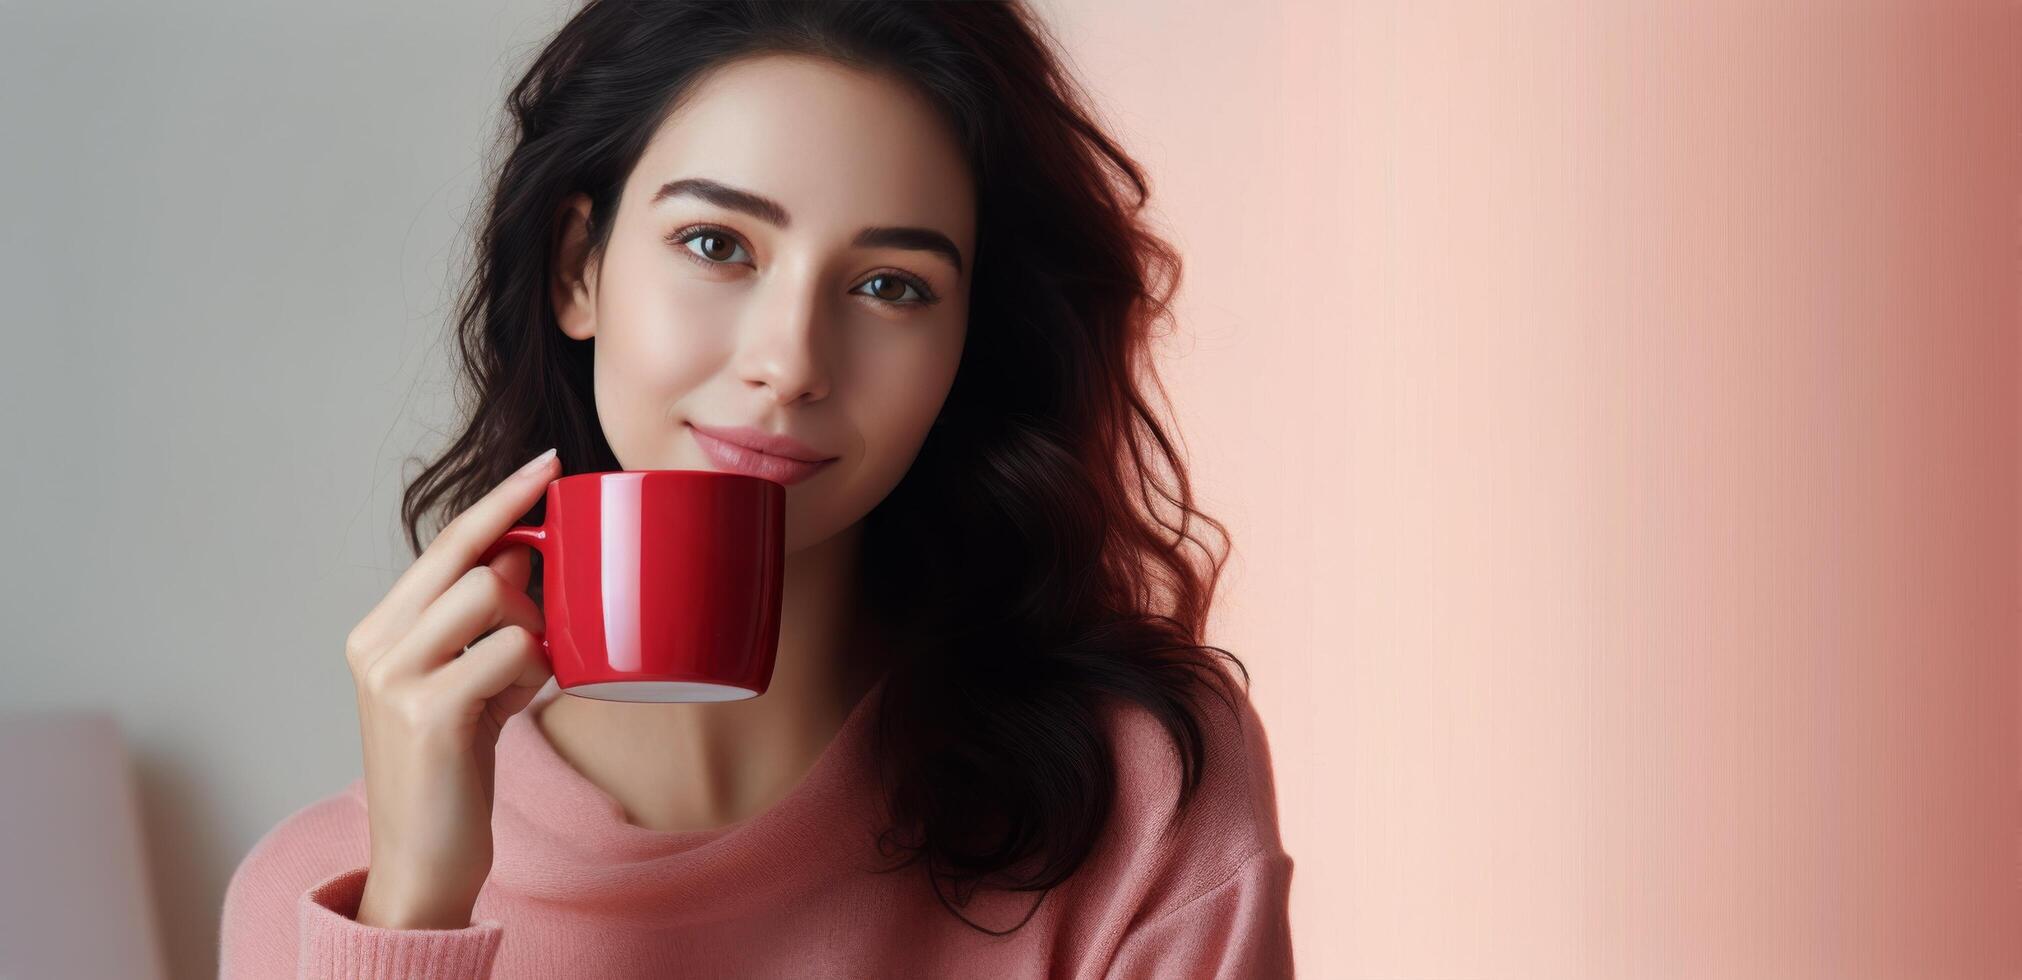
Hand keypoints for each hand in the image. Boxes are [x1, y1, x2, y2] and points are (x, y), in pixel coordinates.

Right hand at [342, 448, 557, 928]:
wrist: (422, 860)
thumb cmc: (454, 770)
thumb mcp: (465, 684)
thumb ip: (486, 626)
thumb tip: (532, 558)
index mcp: (379, 630)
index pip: (446, 542)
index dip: (500, 500)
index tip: (548, 463)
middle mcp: (376, 643)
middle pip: (469, 553)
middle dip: (528, 550)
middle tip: (560, 576)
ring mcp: (397, 675)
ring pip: (496, 594)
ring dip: (533, 634)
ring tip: (519, 683)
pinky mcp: (430, 711)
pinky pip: (514, 652)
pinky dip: (533, 674)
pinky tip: (515, 707)